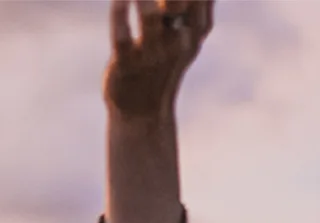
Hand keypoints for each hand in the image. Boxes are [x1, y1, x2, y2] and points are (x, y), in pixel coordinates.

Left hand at [104, 0, 211, 119]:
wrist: (143, 113)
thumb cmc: (165, 66)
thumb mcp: (189, 37)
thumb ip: (199, 7)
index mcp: (197, 31)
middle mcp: (179, 41)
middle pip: (178, 1)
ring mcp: (153, 53)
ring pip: (150, 16)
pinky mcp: (126, 63)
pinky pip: (123, 34)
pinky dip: (120, 11)